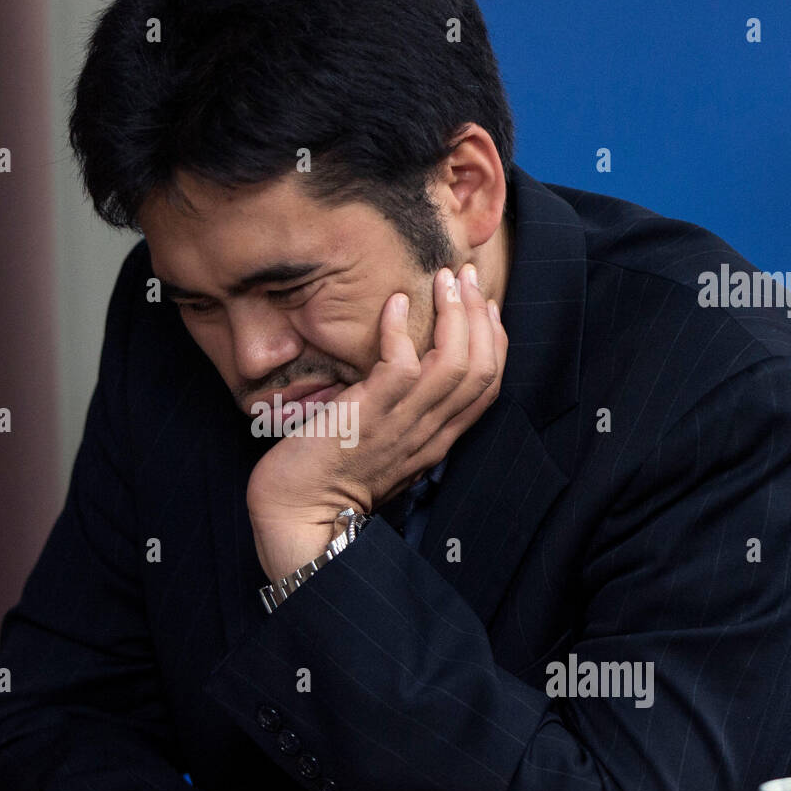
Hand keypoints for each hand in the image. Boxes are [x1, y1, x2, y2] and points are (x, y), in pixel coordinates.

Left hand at [247, 263, 507, 583]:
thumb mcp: (378, 443)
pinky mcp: (369, 418)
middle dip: (481, 316)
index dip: (494, 341)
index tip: (486, 305)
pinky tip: (393, 303)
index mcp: (435, 441)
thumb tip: (401, 372)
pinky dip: (400, 329)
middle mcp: (428, 434)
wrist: (296, 516)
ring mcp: (401, 427)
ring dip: (454, 314)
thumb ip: (398, 415)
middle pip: (480, 369)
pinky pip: (401, 366)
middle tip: (469, 275)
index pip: (487, 387)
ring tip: (445, 279)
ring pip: (454, 365)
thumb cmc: (326, 476)